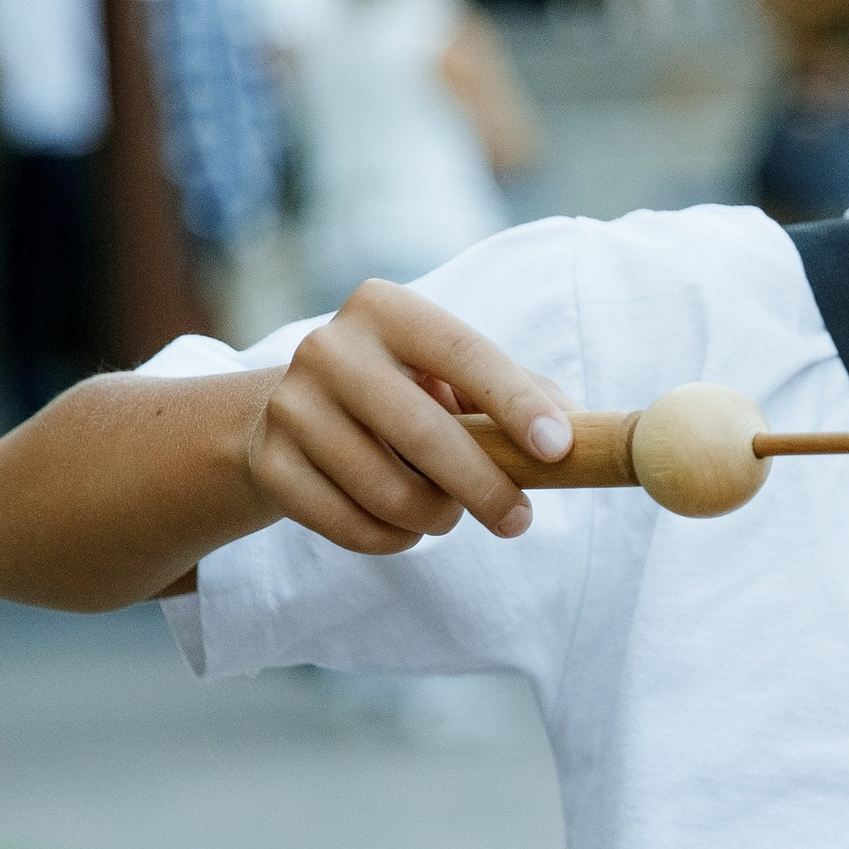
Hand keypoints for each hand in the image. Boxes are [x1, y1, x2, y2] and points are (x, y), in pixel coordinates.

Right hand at [245, 281, 572, 559]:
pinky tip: (401, 525)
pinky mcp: (271, 463)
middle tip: (518, 519)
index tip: (557, 449)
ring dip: (435, 517)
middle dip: (483, 486)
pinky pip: (349, 525)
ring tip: (446, 513)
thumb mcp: (455, 376)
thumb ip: (521, 394)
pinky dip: (391, 539)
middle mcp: (329, 348)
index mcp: (386, 309)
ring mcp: (291, 406)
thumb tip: (578, 435)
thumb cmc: (402, 391)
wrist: (291, 412)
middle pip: (422, 432)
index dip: (515, 403)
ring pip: (386, 490)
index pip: (464, 353)